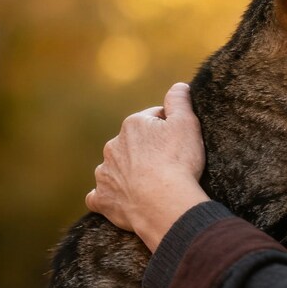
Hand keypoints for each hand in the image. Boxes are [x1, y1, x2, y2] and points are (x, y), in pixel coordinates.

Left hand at [86, 82, 207, 250]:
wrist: (164, 202)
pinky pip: (99, 195)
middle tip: (168, 165)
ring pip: (114, 168)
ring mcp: (105, 174)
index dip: (169, 129)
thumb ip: (179, 101)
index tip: (180, 143)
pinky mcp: (102, 199)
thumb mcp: (187, 123)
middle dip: (147, 151)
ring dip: (127, 172)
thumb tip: (179, 85)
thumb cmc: (178, 161)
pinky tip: (120, 199)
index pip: (152, 120)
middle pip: (133, 144)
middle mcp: (113, 146)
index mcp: (133, 125)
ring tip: (149, 185)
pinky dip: (109, 196)